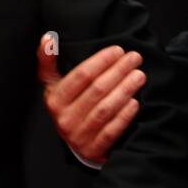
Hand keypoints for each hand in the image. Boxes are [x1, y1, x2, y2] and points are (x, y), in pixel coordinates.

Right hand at [37, 35, 143, 164]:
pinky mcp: (93, 149)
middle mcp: (64, 118)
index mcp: (54, 99)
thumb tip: (48, 38)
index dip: (101, 61)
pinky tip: (135, 102)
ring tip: (139, 75)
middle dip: (118, 71)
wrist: (74, 144)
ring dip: (125, 90)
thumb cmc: (66, 107)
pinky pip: (111, 130)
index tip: (118, 50)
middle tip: (135, 58)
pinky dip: (124, 116)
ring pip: (105, 109)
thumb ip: (48, 62)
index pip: (80, 76)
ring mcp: (79, 135)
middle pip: (96, 90)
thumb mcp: (52, 85)